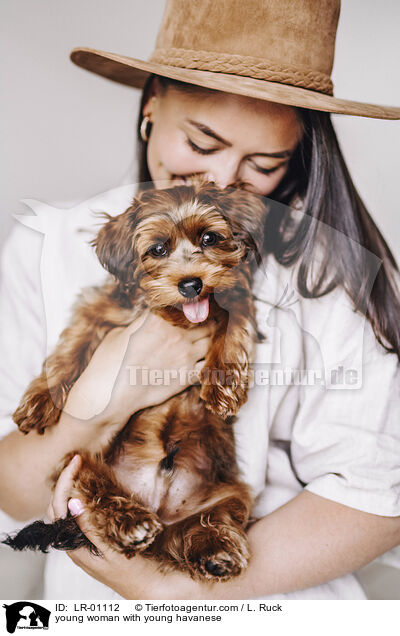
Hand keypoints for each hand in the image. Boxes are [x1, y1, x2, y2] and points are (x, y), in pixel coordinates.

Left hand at [48, 456, 212, 598]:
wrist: (151, 589)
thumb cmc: (136, 574)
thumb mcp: (114, 551)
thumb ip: (92, 528)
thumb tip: (73, 503)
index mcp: (75, 548)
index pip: (59, 508)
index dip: (65, 482)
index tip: (76, 462)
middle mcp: (75, 545)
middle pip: (59, 507)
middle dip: (65, 482)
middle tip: (78, 461)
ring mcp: (85, 542)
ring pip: (69, 511)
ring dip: (72, 489)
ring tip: (82, 469)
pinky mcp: (95, 540)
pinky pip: (83, 516)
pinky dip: (85, 499)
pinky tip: (94, 489)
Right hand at [63, 311, 212, 428]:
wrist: (111, 393)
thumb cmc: (109, 361)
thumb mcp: (122, 331)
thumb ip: (142, 323)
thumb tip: (148, 320)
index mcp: (160, 318)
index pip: (188, 302)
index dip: (197, 301)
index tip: (201, 300)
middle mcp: (177, 333)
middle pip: (207, 320)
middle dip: (211, 319)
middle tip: (215, 318)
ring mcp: (185, 355)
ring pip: (212, 341)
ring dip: (213, 338)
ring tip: (213, 336)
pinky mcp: (187, 376)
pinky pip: (208, 364)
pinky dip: (211, 360)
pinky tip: (209, 358)